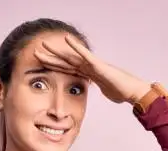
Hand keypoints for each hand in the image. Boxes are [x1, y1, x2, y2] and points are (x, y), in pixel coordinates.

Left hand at [33, 34, 150, 103]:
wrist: (132, 92)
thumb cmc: (122, 92)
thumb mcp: (105, 92)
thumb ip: (100, 90)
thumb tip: (100, 94)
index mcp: (88, 74)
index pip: (67, 69)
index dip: (54, 66)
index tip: (41, 64)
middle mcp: (88, 67)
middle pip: (65, 61)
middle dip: (50, 57)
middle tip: (35, 52)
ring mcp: (93, 65)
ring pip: (71, 57)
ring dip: (57, 50)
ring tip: (44, 44)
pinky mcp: (98, 65)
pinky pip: (85, 54)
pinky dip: (76, 47)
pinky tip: (66, 39)